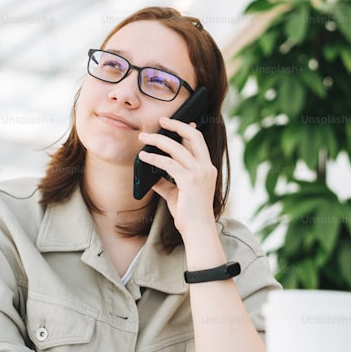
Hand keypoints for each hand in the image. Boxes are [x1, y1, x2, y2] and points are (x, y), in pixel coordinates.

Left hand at [138, 117, 217, 237]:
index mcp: (207, 168)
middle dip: (176, 125)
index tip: (174, 121)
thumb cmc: (188, 214)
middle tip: (161, 120)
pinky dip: (153, 158)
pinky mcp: (190, 180)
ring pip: (177, 147)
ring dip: (158, 140)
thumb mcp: (174, 193)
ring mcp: (200, 173)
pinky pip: (168, 163)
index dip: (186, 129)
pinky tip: (143, 157)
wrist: (197, 231)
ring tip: (143, 137)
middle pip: (193, 136)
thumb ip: (165, 181)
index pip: (198, 142)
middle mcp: (206, 167)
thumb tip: (149, 174)